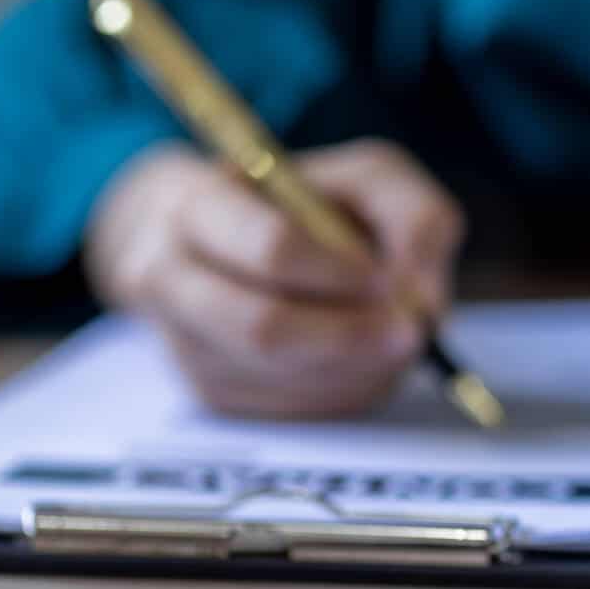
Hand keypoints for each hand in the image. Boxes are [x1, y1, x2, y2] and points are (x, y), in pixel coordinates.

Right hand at [85, 139, 465, 414]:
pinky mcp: (207, 391)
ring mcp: (182, 342)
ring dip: (352, 368)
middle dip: (349, 336)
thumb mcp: (368, 177)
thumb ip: (413, 215)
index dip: (338, 272)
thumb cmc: (304, 202)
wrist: (229, 239)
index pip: (270, 249)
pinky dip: (338, 393)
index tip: (388, 279)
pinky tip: (363, 363)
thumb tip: (420, 295)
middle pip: (261, 328)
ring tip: (392, 342)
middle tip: (408, 332)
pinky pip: (281, 411)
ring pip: (276, 378)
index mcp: (198, 205)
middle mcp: (169, 276)